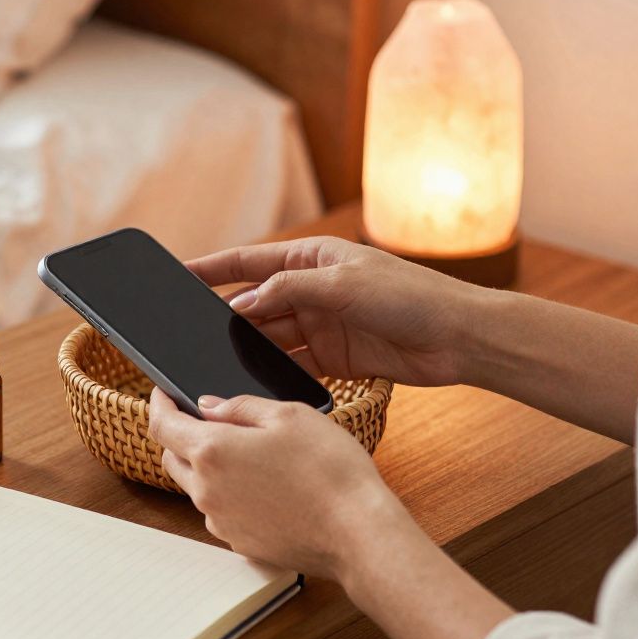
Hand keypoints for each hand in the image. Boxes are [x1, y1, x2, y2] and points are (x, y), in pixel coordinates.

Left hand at [147, 388, 403, 580]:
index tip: (162, 393)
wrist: (358, 533)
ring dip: (205, 468)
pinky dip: (227, 495)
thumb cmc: (330, 470)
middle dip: (180, 436)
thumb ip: (240, 406)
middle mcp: (206, 490)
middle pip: (172, 458)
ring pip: (195, 487)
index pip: (162, 425)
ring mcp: (220, 522)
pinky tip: (261, 487)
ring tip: (245, 455)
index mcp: (212, 451)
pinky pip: (219, 512)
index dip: (158, 404)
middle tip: (205, 421)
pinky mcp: (239, 543)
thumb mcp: (289, 415)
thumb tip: (208, 406)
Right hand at [187, 236, 480, 386]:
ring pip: (271, 336)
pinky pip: (292, 363)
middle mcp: (313, 288)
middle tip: (189, 333)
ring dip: (249, 347)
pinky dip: (275, 371)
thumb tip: (240, 305)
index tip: (177, 274)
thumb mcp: (342, 284)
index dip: (212, 268)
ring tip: (218, 361)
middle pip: (256, 302)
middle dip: (225, 317)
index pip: (249, 261)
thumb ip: (286, 291)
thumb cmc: (411, 296)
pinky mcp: (334, 356)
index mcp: (313, 257)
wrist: (460, 337)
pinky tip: (256, 381)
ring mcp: (322, 324)